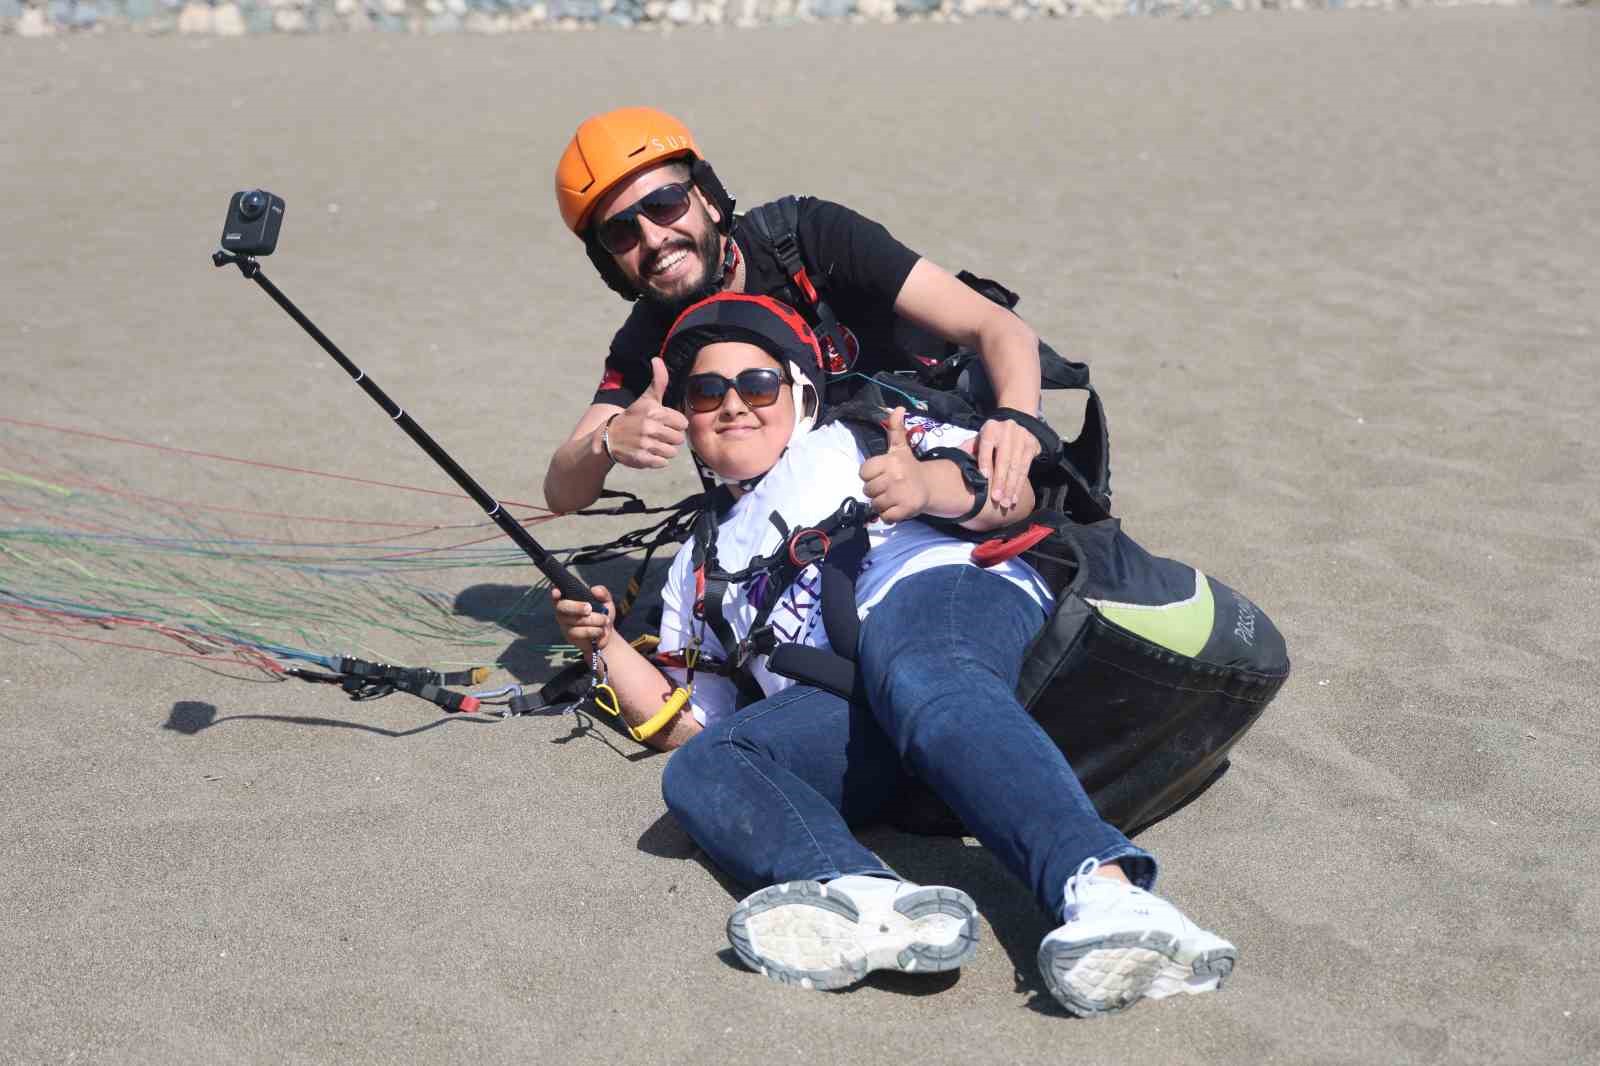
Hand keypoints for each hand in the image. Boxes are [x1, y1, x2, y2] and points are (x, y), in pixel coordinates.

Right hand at [552, 584, 614, 655]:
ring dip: (593, 620)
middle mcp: (563, 610)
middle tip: (589, 608)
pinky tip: (601, 630)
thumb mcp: (605, 601)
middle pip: (562, 607)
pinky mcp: (569, 636)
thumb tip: (594, 590)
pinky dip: (593, 631)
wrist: (606, 632)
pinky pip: (579, 633)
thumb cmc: (602, 613)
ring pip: (574, 621)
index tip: (557, 592)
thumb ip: (602, 593)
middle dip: (577, 607)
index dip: (554, 593)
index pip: (557, 595)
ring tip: (605, 620)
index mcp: (569, 598)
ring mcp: (564, 624)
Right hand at [605, 358, 687, 468]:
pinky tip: (648, 453)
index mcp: (654, 411)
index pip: (682, 423)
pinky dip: (657, 460)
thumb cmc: (633, 417)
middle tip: (659, 436)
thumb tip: (657, 359)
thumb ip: (658, 381)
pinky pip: (663, 463)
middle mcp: (649, 427)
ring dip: (665, 450)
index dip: (676, 424)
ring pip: (672, 452)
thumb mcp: (646, 399)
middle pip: (679, 439)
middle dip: (671, 438)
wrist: (609, 437)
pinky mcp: (641, 459)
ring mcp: (645, 444)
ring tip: (653, 444)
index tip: (665, 424)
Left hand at [860, 407, 930, 522]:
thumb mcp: (900, 447)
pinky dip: (888, 516)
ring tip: (892, 497)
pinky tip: (896, 507)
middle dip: (875, 491)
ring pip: (875, 504)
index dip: (870, 475)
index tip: (881, 474)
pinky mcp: (905, 510)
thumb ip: (895, 428)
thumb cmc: (908, 466)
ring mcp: (901, 494)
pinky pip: (885, 517)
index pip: (864, 473)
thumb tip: (897, 408)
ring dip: (881, 504)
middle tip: (887, 487)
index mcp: (890, 461)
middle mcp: (895, 477)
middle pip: (868, 490)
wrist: (928, 486)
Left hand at [975, 417, 1040, 510]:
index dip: (985, 462)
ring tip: (1006, 502)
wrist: (1013, 430)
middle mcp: (1007, 429)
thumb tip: (957, 465)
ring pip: (1016, 466)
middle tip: (996, 499)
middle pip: (1003, 459)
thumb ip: (969, 451)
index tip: (984, 478)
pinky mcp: (1032, 444)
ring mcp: (1022, 435)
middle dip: (1000, 481)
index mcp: (990, 428)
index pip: (986, 447)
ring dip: (1011, 487)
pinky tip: (1015, 497)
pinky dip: (1020, 485)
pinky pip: (1026, 468)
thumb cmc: (990, 441)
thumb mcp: (979, 442)